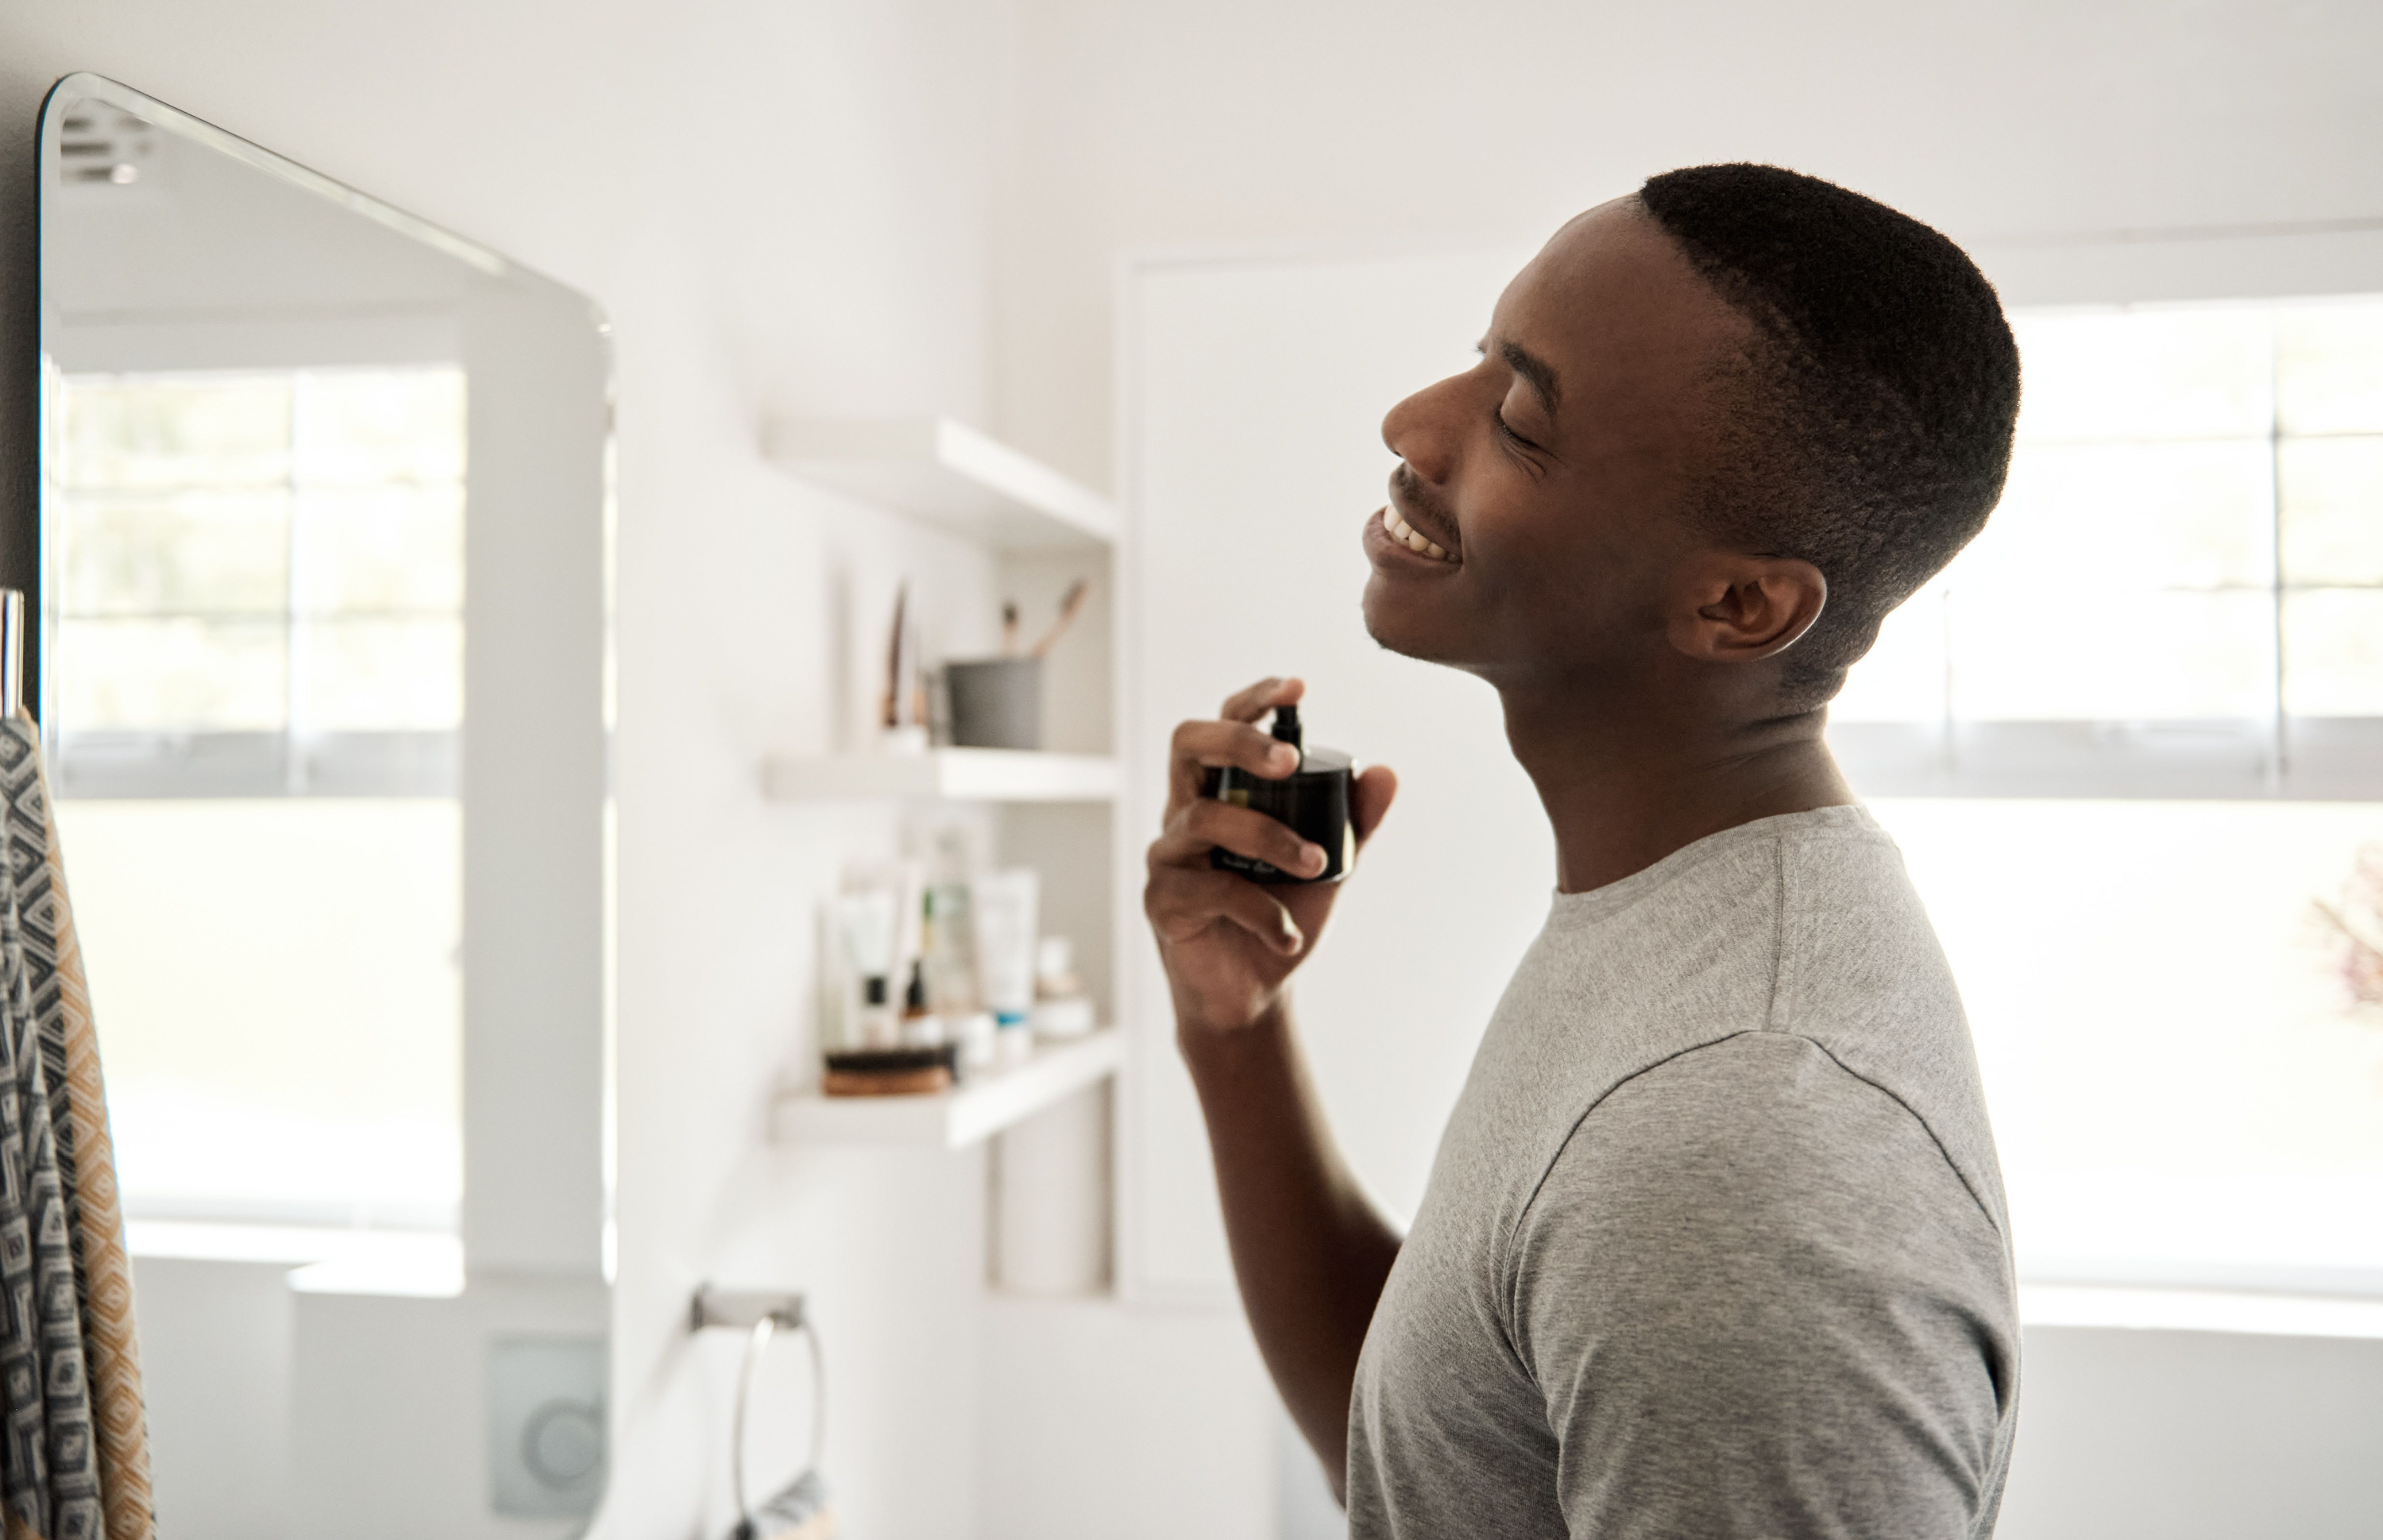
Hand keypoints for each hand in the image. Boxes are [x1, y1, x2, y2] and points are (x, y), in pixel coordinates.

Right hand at [1144, 676, 1396, 1035]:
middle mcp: (1185, 812)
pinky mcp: (1162, 901)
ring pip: (1204, 819)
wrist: (1254, 994)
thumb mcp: (1328, 866)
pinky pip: (1211, 889)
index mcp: (1220, 792)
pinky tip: (1288, 933)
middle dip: (1239, 741)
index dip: (1254, 699)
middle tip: (1289, 761)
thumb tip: (1386, 772)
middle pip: (1187, 744)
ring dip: (1270, 838)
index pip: (1223, 725)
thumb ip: (1352, 822)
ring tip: (1315, 866)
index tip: (1299, 687)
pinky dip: (1262, 910)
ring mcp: (1168, 855)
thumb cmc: (1281, 917)